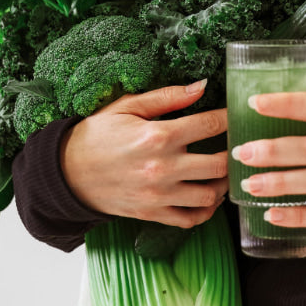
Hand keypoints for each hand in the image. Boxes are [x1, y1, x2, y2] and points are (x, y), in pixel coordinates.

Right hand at [62, 80, 227, 227]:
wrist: (67, 171)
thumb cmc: (97, 134)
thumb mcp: (128, 105)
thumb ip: (168, 96)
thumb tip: (202, 86)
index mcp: (159, 135)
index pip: (210, 125)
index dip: (230, 118)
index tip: (238, 114)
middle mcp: (163, 167)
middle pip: (219, 164)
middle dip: (234, 153)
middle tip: (238, 145)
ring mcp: (159, 195)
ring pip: (210, 195)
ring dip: (224, 183)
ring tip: (224, 170)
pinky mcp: (153, 214)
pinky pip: (191, 219)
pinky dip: (206, 211)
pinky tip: (208, 196)